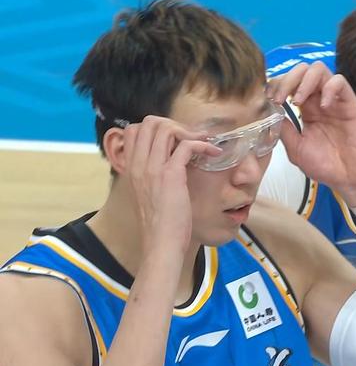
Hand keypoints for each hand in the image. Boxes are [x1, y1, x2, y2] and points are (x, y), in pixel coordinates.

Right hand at [122, 116, 220, 254]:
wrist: (161, 243)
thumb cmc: (160, 223)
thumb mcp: (149, 193)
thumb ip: (153, 176)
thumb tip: (170, 162)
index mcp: (132, 168)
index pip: (135, 129)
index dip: (157, 129)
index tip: (176, 141)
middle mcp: (139, 164)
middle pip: (149, 122)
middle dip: (173, 125)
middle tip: (190, 139)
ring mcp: (153, 168)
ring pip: (166, 128)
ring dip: (188, 131)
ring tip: (202, 144)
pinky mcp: (171, 175)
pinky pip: (187, 145)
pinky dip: (203, 144)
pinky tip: (212, 153)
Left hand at [267, 62, 355, 206]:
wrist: (351, 180)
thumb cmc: (327, 167)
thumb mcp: (296, 149)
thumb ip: (284, 130)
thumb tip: (269, 111)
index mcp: (305, 110)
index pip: (289, 84)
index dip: (276, 86)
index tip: (269, 99)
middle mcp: (319, 101)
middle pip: (302, 71)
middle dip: (286, 79)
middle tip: (280, 98)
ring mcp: (335, 101)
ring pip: (319, 70)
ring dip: (304, 81)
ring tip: (298, 101)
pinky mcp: (351, 104)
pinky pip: (340, 82)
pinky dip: (328, 88)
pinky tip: (322, 106)